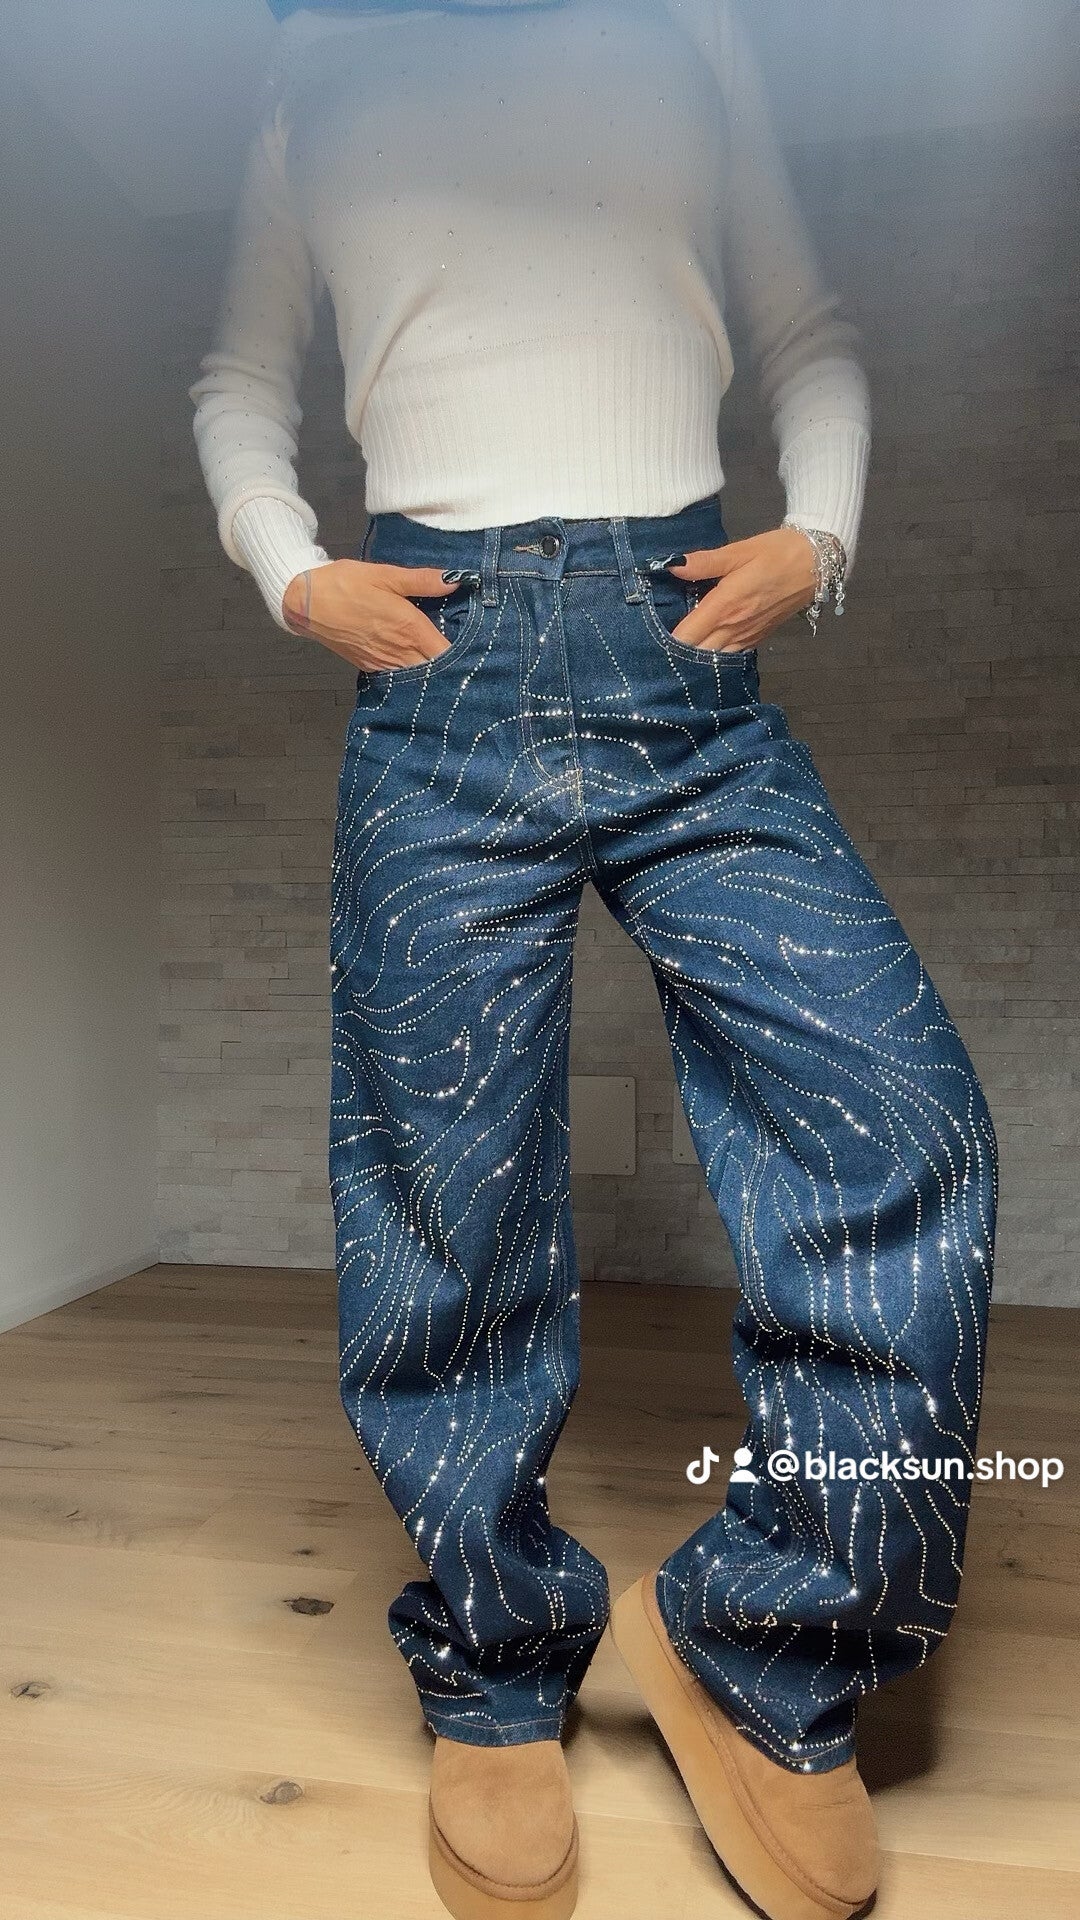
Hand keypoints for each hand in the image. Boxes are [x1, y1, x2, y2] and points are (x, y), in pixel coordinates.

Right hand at [281, 558, 462, 669]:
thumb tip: (454, 580)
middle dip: (451, 668)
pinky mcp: (370, 667)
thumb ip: (422, 580)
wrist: (305, 602)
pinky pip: (399, 677)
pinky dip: (411, 675)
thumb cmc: (345, 584)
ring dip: (432, 674)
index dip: (465, 655)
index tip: (477, 649)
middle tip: (467, 662)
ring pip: (418, 678)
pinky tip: (418, 667)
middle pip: (436, 671)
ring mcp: (384, 663)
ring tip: (446, 667)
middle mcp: (400, 652)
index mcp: (410, 628)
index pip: (447, 653)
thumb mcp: (385, 575)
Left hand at [664, 528, 818, 651]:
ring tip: (676, 654)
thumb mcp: (738, 551)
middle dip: (676, 654)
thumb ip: (704, 563)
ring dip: (695, 658)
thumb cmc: (776, 553)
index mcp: (725, 606)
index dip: (665, 641)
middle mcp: (734, 627)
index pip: (686, 636)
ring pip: (713, 659)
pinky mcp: (758, 638)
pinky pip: (730, 655)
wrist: (817, 563)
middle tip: (657, 650)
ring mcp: (747, 636)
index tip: (649, 638)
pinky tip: (705, 650)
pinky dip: (715, 656)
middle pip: (696, 654)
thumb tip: (672, 566)